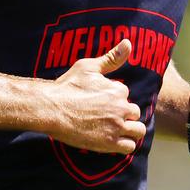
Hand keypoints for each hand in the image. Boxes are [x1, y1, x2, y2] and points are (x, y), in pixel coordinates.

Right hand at [48, 39, 146, 153]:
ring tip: (115, 129)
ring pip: (138, 131)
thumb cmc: (67, 87)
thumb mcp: (88, 67)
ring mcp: (116, 127)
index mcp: (118, 90)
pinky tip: (113, 140)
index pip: (125, 95)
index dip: (114, 98)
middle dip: (124, 114)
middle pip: (134, 113)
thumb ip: (111, 58)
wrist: (51, 109)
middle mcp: (121, 108)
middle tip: (106, 117)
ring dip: (130, 130)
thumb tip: (128, 42)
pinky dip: (124, 144)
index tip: (99, 102)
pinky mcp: (109, 143)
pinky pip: (129, 146)